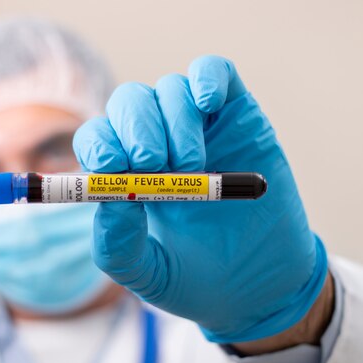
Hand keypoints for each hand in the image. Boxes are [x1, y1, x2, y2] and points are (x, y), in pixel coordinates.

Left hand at [73, 56, 327, 342]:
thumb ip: (118, 243)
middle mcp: (160, 145)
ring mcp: (200, 128)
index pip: (99, 139)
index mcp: (129, 177)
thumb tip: (107, 194)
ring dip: (173, 122)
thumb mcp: (148, 274)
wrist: (263, 288)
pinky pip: (215, 73)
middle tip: (151, 166)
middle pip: (130, 104)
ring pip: (170, 89)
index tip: (111, 168)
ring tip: (191, 167)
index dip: (99, 144)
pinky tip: (206, 104)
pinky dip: (206, 79)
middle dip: (135, 129)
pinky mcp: (238, 116)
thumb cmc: (199, 280)